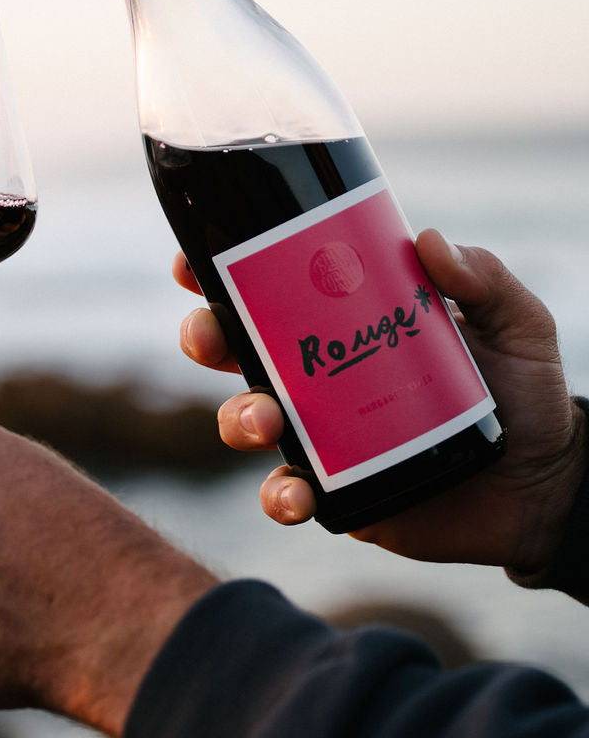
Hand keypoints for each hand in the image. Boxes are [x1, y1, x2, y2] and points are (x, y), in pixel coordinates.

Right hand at [175, 230, 586, 569]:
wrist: (547, 487)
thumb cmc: (527, 395)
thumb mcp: (516, 324)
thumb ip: (485, 278)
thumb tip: (426, 241)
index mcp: (345, 323)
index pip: (270, 287)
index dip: (218, 272)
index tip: (190, 261)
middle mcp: (319, 375)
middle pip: (234, 349)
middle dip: (205, 336)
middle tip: (212, 337)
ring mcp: (321, 435)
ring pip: (246, 420)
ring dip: (237, 417)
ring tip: (266, 421)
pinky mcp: (336, 493)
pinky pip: (286, 496)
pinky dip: (278, 497)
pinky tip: (296, 494)